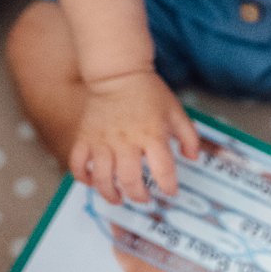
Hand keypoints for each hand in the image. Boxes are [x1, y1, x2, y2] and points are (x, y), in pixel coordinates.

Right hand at [71, 71, 199, 203]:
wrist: (118, 73)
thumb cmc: (148, 92)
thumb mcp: (175, 110)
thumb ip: (189, 136)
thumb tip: (192, 158)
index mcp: (152, 134)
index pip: (163, 170)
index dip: (169, 187)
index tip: (170, 192)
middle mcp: (126, 141)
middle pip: (130, 180)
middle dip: (139, 196)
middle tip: (144, 198)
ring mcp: (103, 140)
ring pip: (102, 178)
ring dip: (111, 194)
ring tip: (119, 197)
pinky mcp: (85, 137)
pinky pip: (78, 164)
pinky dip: (83, 177)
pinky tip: (92, 181)